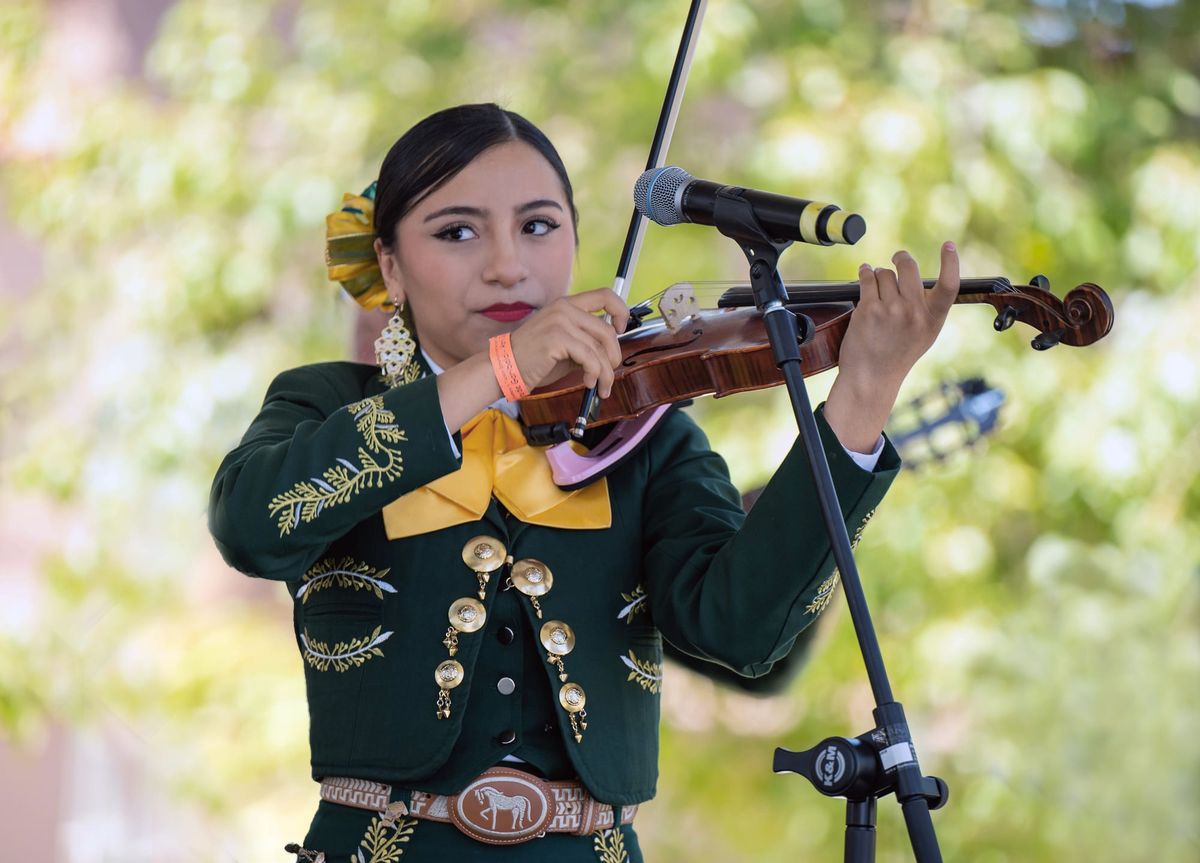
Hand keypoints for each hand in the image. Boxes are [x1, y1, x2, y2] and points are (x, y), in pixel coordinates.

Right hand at [509, 288, 629, 396]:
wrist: (506, 367)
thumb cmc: (534, 359)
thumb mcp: (565, 345)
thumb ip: (586, 342)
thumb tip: (611, 352)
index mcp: (567, 304)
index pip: (605, 295)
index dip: (620, 311)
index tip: (621, 329)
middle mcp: (565, 308)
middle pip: (607, 329)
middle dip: (614, 355)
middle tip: (611, 372)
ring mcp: (560, 321)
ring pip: (599, 348)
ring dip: (605, 372)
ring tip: (600, 386)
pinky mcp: (557, 338)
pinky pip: (589, 358)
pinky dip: (594, 374)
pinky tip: (588, 382)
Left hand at [824, 242, 958, 452]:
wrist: (872, 377)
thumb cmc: (897, 356)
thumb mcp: (925, 335)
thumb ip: (928, 309)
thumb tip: (923, 282)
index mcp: (933, 319)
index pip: (949, 286)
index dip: (951, 262)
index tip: (949, 245)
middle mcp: (914, 312)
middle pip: (909, 268)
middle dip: (901, 259)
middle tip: (898, 257)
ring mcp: (891, 310)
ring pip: (885, 273)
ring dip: (879, 275)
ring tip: (878, 290)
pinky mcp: (869, 309)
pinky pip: (868, 278)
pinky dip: (865, 273)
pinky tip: (865, 273)